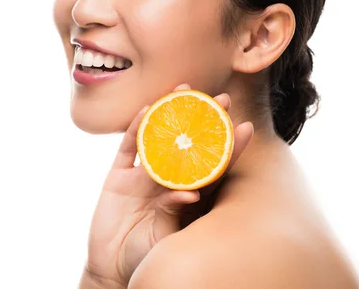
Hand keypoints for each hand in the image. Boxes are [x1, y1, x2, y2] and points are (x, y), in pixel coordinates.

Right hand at [82, 84, 253, 285]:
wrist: (111, 268)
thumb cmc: (144, 255)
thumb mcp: (165, 236)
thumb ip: (175, 212)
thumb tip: (191, 193)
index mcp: (185, 196)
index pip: (212, 166)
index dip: (229, 147)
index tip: (246, 127)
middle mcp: (166, 181)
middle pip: (188, 144)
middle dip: (205, 120)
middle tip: (222, 97)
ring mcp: (142, 177)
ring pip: (159, 137)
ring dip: (171, 113)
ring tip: (184, 90)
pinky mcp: (118, 178)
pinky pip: (128, 148)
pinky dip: (136, 128)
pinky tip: (148, 109)